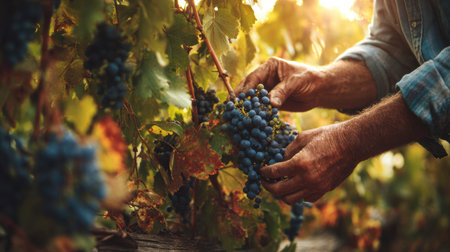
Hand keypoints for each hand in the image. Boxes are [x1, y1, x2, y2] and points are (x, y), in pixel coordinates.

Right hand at [235, 58, 376, 110]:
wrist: (321, 90)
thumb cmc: (310, 79)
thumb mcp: (296, 82)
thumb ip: (283, 91)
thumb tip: (271, 103)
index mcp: (269, 67)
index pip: (253, 78)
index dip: (244, 89)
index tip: (237, 99)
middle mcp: (266, 78)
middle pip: (249, 88)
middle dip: (240, 99)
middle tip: (231, 109)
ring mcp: (268, 90)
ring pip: (253, 99)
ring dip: (246, 108)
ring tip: (237, 117)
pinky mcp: (272, 102)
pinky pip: (261, 108)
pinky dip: (256, 115)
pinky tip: (250, 122)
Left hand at [260, 124, 357, 203]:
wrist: (352, 144)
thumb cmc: (327, 137)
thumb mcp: (303, 137)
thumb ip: (289, 150)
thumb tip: (280, 159)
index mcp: (299, 164)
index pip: (274, 172)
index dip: (265, 172)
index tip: (261, 170)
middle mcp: (306, 179)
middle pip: (279, 191)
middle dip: (268, 186)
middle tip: (265, 181)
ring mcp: (316, 187)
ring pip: (291, 199)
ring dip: (281, 194)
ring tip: (278, 186)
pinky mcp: (324, 190)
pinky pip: (306, 199)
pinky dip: (298, 195)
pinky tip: (295, 187)